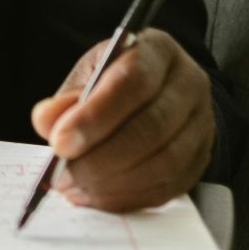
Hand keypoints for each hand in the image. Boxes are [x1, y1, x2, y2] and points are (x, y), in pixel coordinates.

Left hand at [30, 29, 213, 211]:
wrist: (155, 95)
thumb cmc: (114, 81)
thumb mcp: (87, 75)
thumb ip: (66, 98)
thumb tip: (46, 121)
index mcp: (159, 51)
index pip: (133, 81)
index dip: (95, 115)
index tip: (60, 142)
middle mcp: (190, 85)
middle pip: (151, 127)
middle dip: (100, 158)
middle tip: (62, 174)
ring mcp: (202, 125)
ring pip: (163, 163)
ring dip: (112, 182)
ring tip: (75, 187)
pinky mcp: (200, 160)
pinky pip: (167, 187)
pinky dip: (127, 198)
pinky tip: (97, 196)